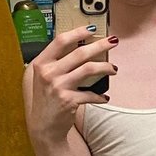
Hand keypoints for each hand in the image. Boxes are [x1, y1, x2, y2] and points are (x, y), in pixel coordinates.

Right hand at [23, 25, 117, 143]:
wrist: (43, 127)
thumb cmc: (47, 99)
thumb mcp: (44, 77)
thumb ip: (57, 62)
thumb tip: (83, 47)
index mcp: (41, 63)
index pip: (60, 41)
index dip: (78, 33)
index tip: (92, 28)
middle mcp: (48, 73)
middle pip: (80, 53)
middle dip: (100, 45)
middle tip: (113, 41)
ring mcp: (58, 87)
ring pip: (89, 69)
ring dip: (106, 67)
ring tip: (114, 69)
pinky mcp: (69, 101)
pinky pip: (91, 94)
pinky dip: (100, 96)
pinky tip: (104, 97)